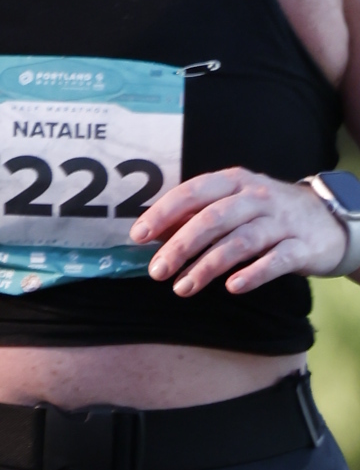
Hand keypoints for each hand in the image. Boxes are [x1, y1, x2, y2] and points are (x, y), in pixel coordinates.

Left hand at [136, 168, 344, 298]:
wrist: (330, 221)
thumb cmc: (268, 215)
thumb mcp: (233, 205)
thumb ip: (196, 216)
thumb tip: (153, 234)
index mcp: (235, 181)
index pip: (193, 192)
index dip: (164, 212)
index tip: (139, 236)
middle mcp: (258, 197)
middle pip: (214, 218)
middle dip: (181, 245)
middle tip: (157, 271)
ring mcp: (282, 221)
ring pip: (241, 241)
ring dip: (208, 266)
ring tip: (182, 288)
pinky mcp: (302, 247)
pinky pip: (277, 260)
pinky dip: (254, 273)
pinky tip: (232, 287)